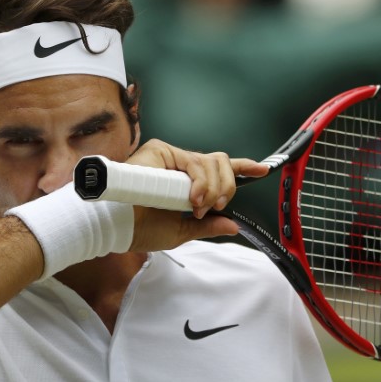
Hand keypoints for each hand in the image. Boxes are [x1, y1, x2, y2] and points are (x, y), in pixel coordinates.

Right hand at [125, 139, 268, 251]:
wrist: (117, 226)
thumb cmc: (141, 228)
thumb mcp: (181, 231)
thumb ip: (206, 226)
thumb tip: (231, 225)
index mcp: (185, 182)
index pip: (218, 170)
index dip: (241, 168)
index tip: (262, 170)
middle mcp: (179, 165)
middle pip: (220, 163)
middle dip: (226, 187)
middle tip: (214, 206)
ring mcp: (170, 156)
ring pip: (211, 162)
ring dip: (212, 189)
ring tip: (197, 206)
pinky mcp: (161, 151)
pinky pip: (194, 162)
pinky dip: (200, 182)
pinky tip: (192, 198)